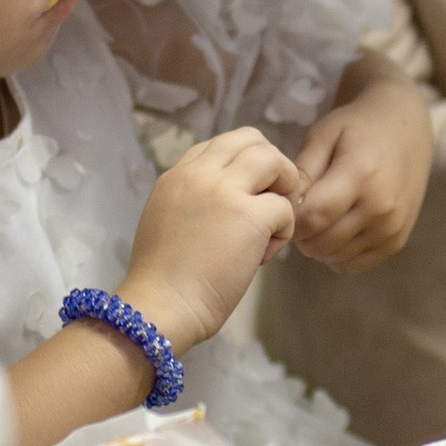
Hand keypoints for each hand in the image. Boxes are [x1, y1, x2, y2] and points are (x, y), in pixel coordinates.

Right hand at [120, 129, 302, 353]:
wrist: (160, 306)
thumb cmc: (162, 279)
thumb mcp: (166, 220)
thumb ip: (193, 200)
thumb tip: (229, 204)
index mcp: (177, 175)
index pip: (220, 145)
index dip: (242, 165)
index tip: (244, 195)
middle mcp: (200, 174)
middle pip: (251, 139)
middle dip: (271, 166)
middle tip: (271, 201)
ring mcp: (225, 191)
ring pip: (274, 160)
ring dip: (284, 188)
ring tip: (272, 224)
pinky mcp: (249, 216)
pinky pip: (286, 208)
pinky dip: (284, 232)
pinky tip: (263, 256)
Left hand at [293, 76, 431, 269]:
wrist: (406, 131)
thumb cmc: (357, 128)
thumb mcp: (323, 136)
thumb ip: (301, 172)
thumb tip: (282, 207)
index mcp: (361, 175)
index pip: (311, 218)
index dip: (289, 217)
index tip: (284, 204)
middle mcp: (381, 206)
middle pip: (321, 243)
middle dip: (300, 233)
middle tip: (300, 211)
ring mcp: (391, 228)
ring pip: (334, 257)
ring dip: (317, 244)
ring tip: (319, 217)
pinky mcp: (395, 242)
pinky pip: (353, 264)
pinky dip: (336, 253)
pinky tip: (334, 229)